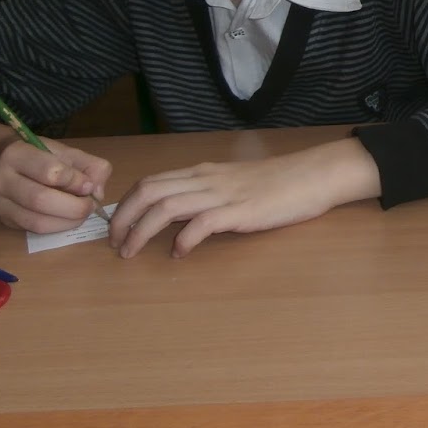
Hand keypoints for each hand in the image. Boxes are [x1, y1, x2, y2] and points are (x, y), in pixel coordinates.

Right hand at [0, 122, 112, 233]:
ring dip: (67, 221)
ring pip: (37, 221)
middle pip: (41, 200)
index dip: (74, 181)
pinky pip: (34, 230)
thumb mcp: (62, 150)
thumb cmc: (35, 153)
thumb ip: (87, 165)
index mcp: (15, 154)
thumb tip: (97, 191)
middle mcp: (0, 179)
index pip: (49, 171)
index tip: (88, 185)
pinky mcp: (2, 220)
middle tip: (90, 205)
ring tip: (81, 213)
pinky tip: (67, 219)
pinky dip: (57, 227)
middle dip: (73, 206)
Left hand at [108, 138, 380, 258]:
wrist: (312, 176)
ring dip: (141, 231)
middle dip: (123, 218)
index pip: (151, 181)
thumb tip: (179, 219)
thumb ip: (206, 195)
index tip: (116, 227)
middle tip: (115, 244)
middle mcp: (206, 180)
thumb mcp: (233, 183)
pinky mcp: (240, 211)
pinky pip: (201, 224)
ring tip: (131, 253)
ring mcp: (222, 194)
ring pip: (167, 206)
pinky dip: (183, 240)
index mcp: (202, 173)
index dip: (126, 204)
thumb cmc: (278, 183)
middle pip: (149, 191)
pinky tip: (179, 254)